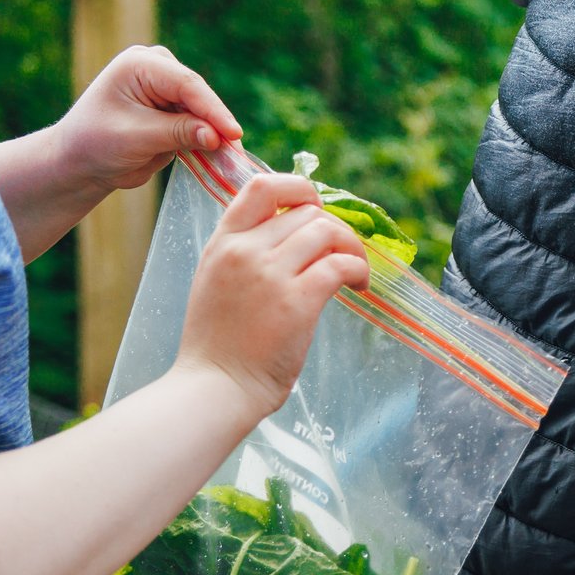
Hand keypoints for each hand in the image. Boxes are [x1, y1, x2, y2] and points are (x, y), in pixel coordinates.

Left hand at [57, 45, 241, 197]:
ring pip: (203, 111)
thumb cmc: (95, 144)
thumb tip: (217, 136)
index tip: (233, 134)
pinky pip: (198, 124)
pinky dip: (207, 142)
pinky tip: (221, 159)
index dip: (212, 110)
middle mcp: (157, 69)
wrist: (78, 163)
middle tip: (236, 152)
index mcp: (140, 64)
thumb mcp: (135, 138)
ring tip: (232, 160)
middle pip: (198, 96)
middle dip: (217, 123)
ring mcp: (167, 89)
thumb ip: (177, 133)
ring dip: (216, 135)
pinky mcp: (173, 110)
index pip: (186, 84)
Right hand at [174, 172, 370, 418]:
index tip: (314, 208)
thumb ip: (244, 254)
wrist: (215, 387)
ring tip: (355, 273)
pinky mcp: (297, 300)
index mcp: (223, 243)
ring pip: (327, 231)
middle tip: (343, 254)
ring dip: (351, 247)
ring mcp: (270, 273)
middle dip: (334, 229)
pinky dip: (358, 269)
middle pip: (306, 211)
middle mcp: (244, 250)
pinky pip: (341, 264)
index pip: (262, 186)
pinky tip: (359, 286)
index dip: (298, 188)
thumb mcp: (215, 282)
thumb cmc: (218, 345)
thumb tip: (292, 233)